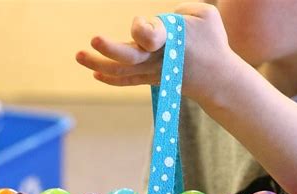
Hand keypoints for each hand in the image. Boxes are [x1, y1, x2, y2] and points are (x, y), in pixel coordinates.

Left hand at [75, 2, 232, 103]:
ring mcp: (153, 72)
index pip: (151, 35)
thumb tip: (158, 22)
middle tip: (92, 40)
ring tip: (78, 56)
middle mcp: (159, 58)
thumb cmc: (213, 43)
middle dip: (109, 50)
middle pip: (129, 58)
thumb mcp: (206, 15)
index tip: (141, 24)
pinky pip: (127, 81)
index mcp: (172, 40)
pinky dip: (111, 78)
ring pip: (122, 71)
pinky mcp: (151, 79)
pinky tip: (95, 73)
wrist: (218, 79)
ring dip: (98, 64)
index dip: (143, 29)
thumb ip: (182, 10)